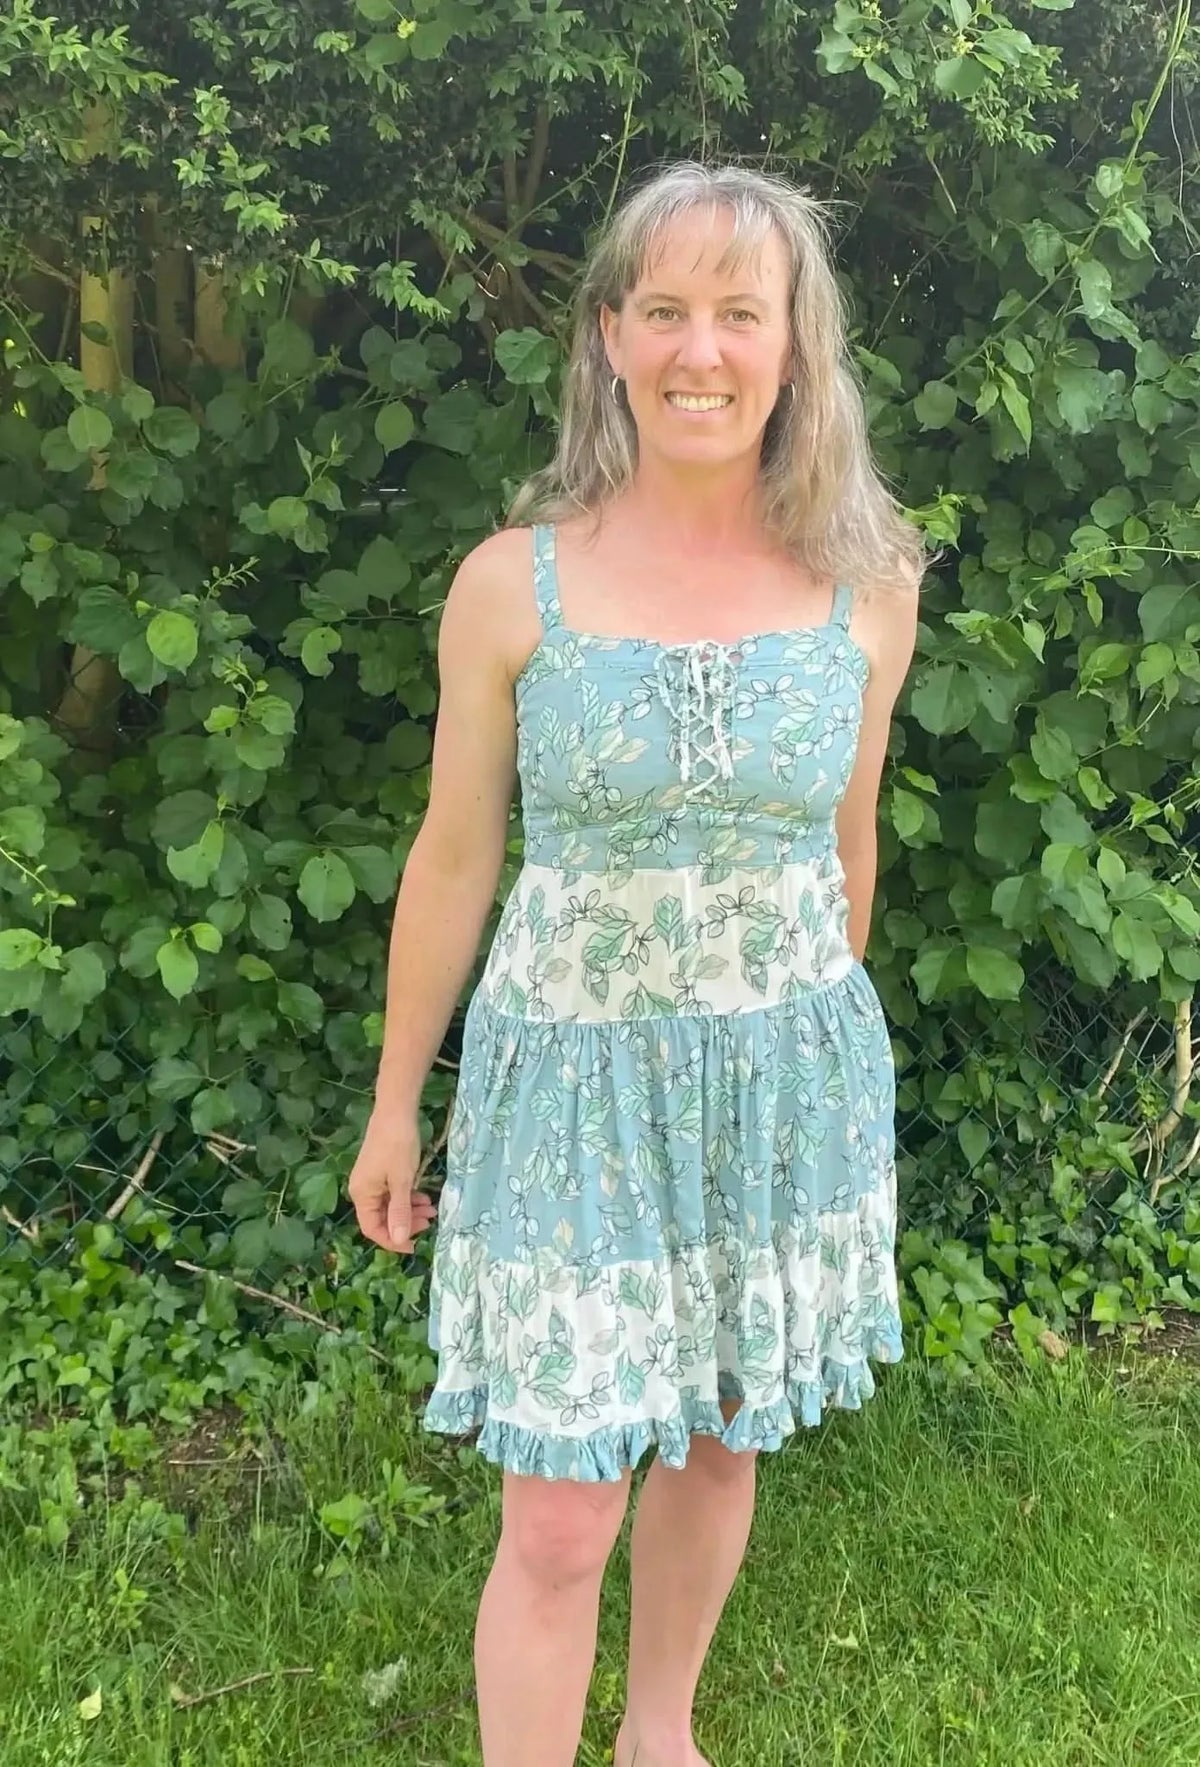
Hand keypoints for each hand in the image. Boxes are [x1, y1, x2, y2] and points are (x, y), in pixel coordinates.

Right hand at [347, 1113, 436, 1253]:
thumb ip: (400, 1211)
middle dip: (406, 1224)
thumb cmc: (397, 1146)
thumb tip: (399, 1240)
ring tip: (432, 1210)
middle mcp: (363, 1190)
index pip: (373, 1229)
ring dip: (410, 1211)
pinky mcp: (382, 1172)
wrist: (396, 1111)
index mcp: (361, 1195)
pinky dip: (408, 1198)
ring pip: (390, 1206)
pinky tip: (424, 1196)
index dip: (393, 1241)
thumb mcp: (401, 1181)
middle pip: (382, 1218)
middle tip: (429, 1222)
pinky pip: (393, 1193)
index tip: (415, 1245)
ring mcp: (372, 1181)